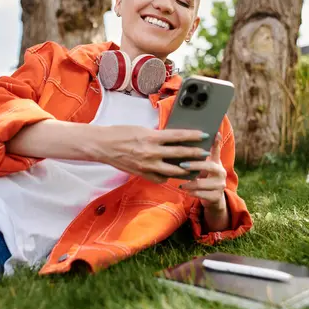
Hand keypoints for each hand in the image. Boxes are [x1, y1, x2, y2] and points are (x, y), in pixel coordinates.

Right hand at [91, 125, 211, 183]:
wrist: (102, 146)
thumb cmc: (121, 133)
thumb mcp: (141, 130)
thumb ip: (157, 136)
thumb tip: (172, 138)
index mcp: (151, 137)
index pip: (177, 136)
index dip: (192, 136)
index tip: (203, 135)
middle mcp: (151, 152)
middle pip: (179, 154)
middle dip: (195, 153)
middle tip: (206, 153)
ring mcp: (147, 165)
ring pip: (173, 170)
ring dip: (186, 169)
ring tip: (194, 168)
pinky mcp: (142, 174)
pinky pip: (160, 178)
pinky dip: (167, 176)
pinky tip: (172, 174)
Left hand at [177, 133, 226, 208]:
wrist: (214, 198)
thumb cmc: (205, 177)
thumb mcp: (205, 166)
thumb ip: (200, 156)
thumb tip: (192, 139)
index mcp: (217, 163)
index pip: (217, 151)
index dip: (216, 142)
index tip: (215, 133)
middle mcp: (221, 173)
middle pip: (208, 166)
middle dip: (194, 165)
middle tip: (182, 164)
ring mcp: (220, 185)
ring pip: (201, 183)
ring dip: (189, 182)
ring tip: (180, 182)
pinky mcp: (216, 197)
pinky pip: (200, 194)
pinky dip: (191, 192)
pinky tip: (185, 190)